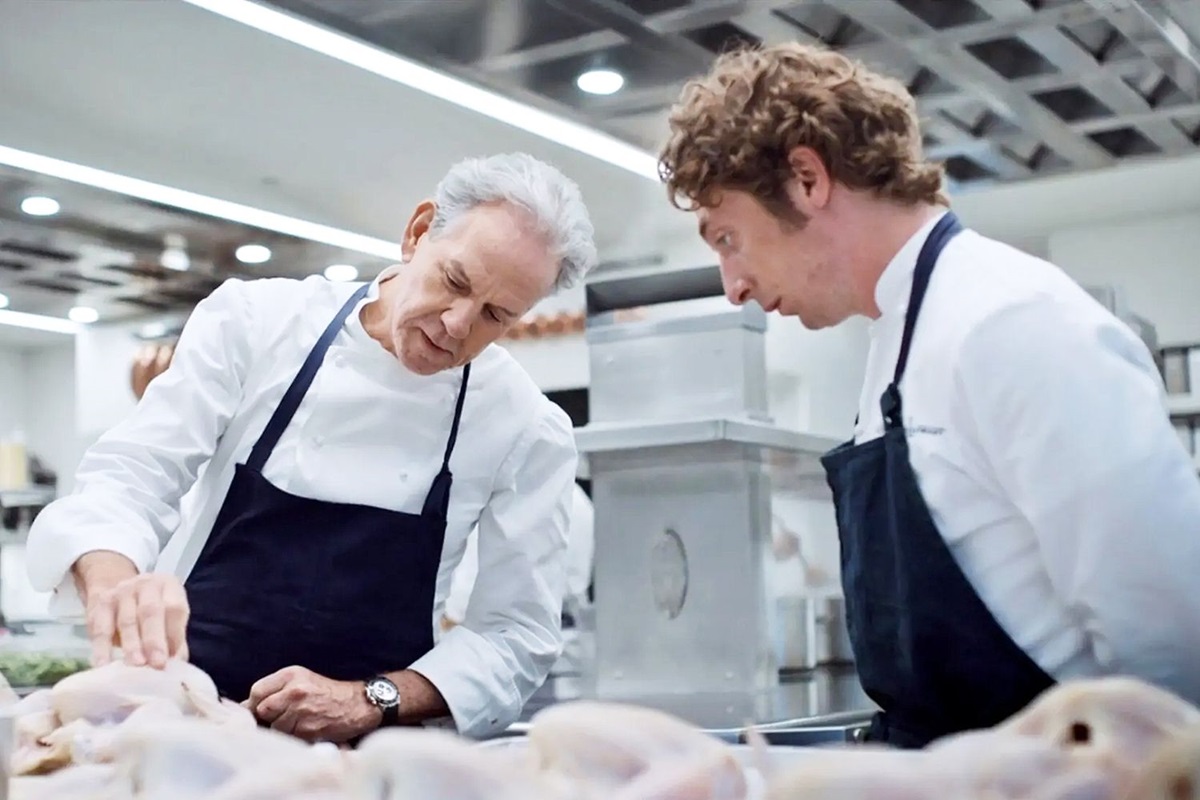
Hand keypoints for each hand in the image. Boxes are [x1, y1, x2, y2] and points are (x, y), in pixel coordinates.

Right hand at [76, 552, 188, 668]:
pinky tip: (105, 665)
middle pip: (150, 612)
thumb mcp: (167, 617)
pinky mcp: (100, 605)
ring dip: (132, 645)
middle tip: (157, 663)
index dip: (175, 634)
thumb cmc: (150, 611)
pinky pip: (100, 629)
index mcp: (169, 586)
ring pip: (126, 621)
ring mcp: (121, 592)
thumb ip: (174, 640)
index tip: (173, 658)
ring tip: (136, 665)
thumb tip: (176, 667)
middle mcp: (146, 585)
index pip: (175, 608)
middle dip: (154, 640)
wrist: (117, 590)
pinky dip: (102, 649)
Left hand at [246, 666, 380, 742]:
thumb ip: (275, 689)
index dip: (256, 704)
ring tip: (300, 722)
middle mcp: (295, 691)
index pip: (257, 691)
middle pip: (263, 710)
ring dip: (283, 729)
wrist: (358, 704)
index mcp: (291, 675)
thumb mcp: (302, 680)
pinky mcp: (308, 729)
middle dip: (269, 717)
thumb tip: (245, 707)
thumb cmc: (327, 693)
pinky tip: (308, 729)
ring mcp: (301, 711)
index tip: (262, 710)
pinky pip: (289, 737)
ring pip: (275, 727)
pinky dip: (295, 737)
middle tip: (284, 716)